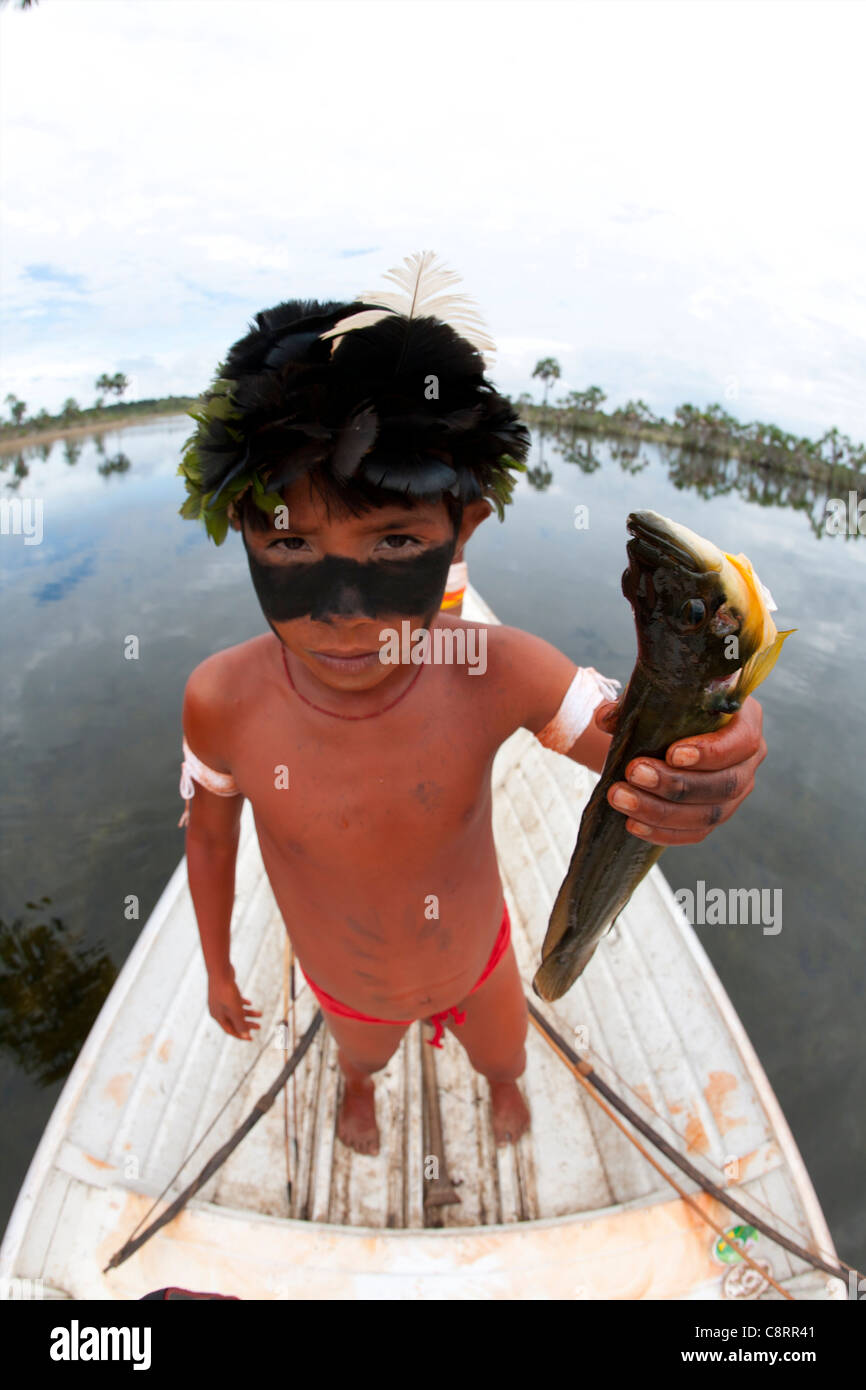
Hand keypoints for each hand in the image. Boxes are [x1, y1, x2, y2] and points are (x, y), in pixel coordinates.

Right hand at [208, 972, 261, 1039]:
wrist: (220, 971)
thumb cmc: (227, 992)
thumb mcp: (235, 1010)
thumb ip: (240, 1023)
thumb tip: (245, 1035)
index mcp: (218, 1017)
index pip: (230, 1030)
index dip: (241, 1035)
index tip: (251, 1039)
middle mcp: (217, 1010)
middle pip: (234, 1021)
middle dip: (247, 1024)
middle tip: (259, 1026)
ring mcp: (220, 1001)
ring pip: (236, 1011)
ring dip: (248, 1013)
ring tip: (260, 1014)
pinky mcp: (224, 992)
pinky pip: (234, 1001)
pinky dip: (243, 1003)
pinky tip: (250, 1003)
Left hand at [594, 695, 766, 846]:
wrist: (668, 729)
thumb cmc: (669, 706)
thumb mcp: (654, 696)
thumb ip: (632, 703)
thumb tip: (605, 719)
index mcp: (745, 720)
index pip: (741, 741)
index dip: (711, 752)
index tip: (671, 754)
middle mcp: (749, 760)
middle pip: (724, 784)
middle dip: (675, 784)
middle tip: (633, 773)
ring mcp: (736, 793)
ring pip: (708, 814)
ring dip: (661, 811)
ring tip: (621, 798)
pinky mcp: (715, 815)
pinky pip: (695, 833)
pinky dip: (663, 832)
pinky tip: (632, 824)